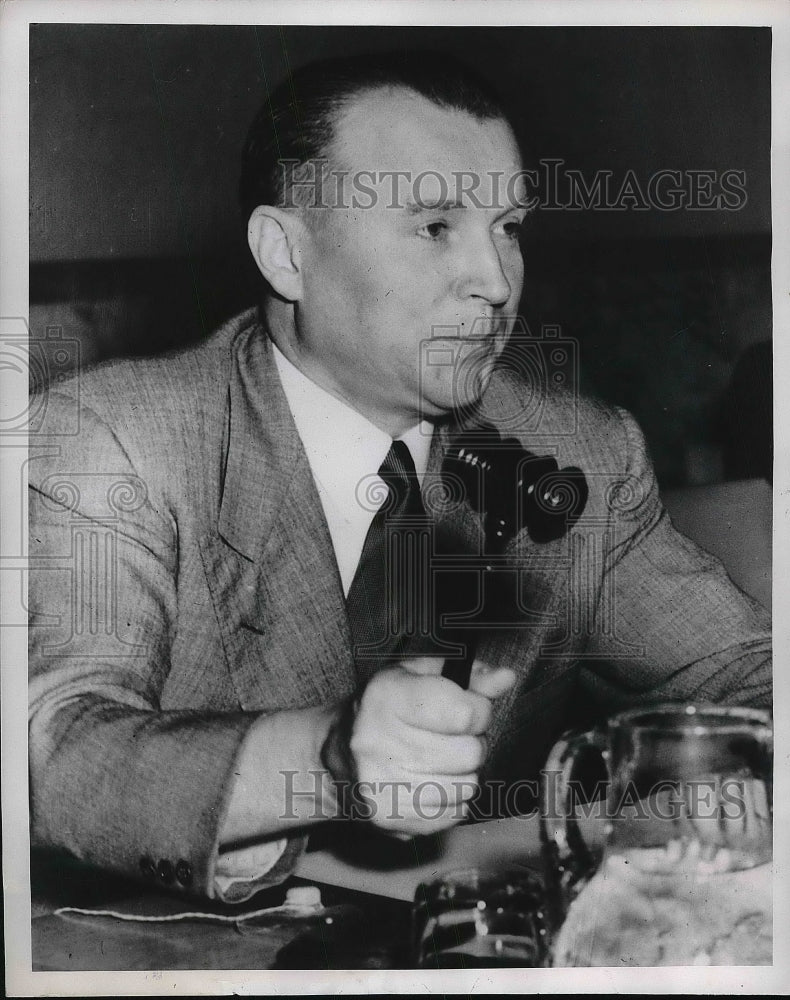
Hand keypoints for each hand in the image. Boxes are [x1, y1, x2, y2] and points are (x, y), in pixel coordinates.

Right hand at [349, 657, 515, 835]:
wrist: (335, 758)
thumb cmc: (383, 709)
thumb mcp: (418, 676)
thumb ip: (466, 676)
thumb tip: (506, 677)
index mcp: (386, 698)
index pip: (465, 713)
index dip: (478, 710)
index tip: (469, 709)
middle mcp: (377, 743)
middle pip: (470, 753)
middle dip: (470, 742)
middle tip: (449, 736)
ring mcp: (382, 787)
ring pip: (468, 785)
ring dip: (463, 772)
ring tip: (439, 758)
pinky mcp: (390, 819)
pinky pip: (455, 812)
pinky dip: (451, 798)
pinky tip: (429, 781)